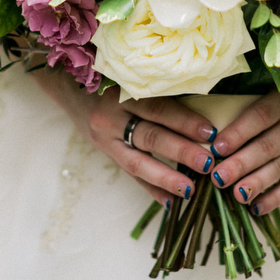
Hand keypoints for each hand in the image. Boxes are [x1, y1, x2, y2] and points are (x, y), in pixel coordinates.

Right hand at [32, 67, 217, 205]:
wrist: (68, 87)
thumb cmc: (109, 77)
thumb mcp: (130, 78)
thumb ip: (160, 90)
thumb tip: (205, 105)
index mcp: (122, 93)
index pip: (158, 109)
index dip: (184, 121)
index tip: (210, 133)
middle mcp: (111, 118)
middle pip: (151, 137)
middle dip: (182, 152)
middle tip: (208, 164)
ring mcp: (106, 139)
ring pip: (138, 162)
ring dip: (166, 178)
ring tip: (190, 190)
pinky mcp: (106, 153)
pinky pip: (130, 174)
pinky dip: (151, 188)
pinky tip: (170, 202)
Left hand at [206, 78, 279, 215]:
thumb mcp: (275, 87)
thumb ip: (248, 99)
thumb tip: (210, 123)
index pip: (259, 116)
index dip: (238, 132)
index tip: (216, 147)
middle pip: (267, 146)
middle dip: (241, 164)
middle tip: (218, 177)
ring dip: (257, 183)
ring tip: (236, 195)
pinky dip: (276, 198)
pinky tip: (256, 208)